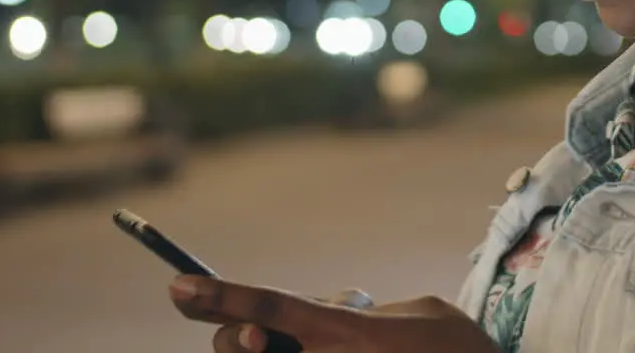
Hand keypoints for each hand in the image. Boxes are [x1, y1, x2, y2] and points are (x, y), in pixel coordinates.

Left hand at [169, 275, 500, 352]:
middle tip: (258, 333)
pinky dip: (311, 351)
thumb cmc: (456, 349)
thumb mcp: (419, 310)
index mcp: (345, 333)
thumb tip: (327, 314)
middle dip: (239, 333)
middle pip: (248, 345)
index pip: (268, 306)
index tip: (177, 287)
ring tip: (335, 341)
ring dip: (286, 348)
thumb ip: (359, 312)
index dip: (220, 295)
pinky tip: (363, 349)